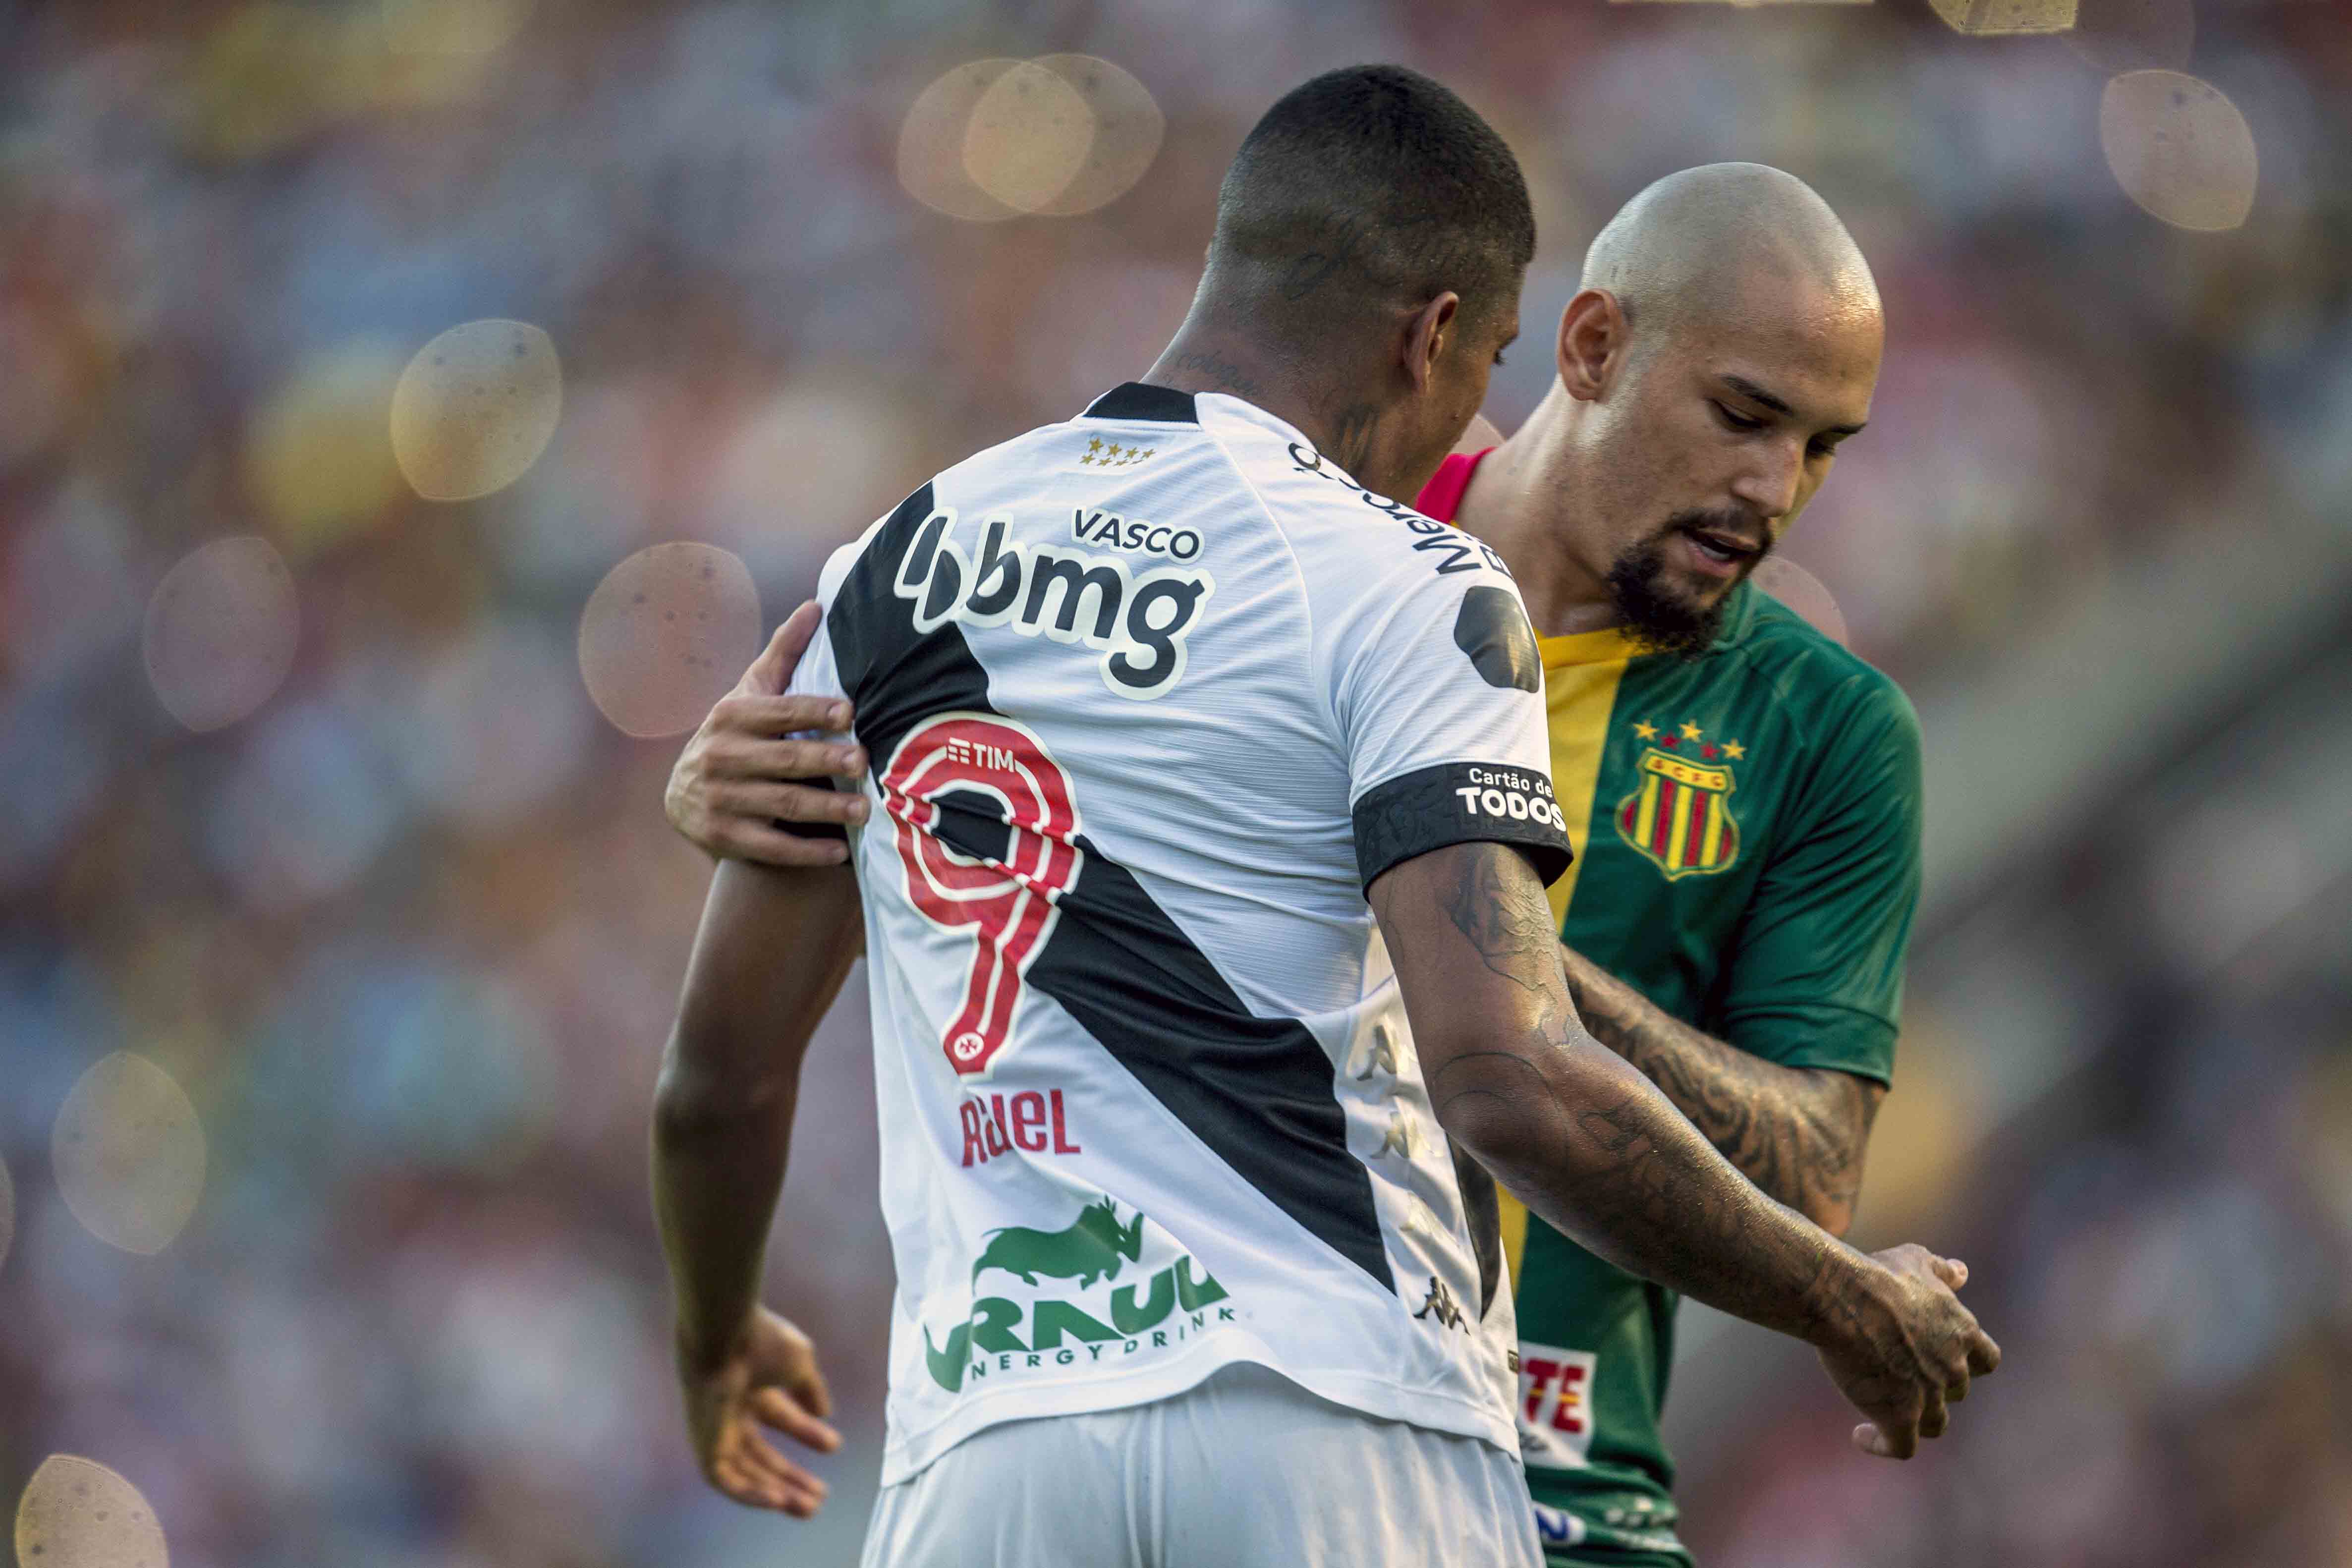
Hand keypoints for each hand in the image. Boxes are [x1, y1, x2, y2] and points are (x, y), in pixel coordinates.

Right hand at [666, 601, 871, 864]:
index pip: (781, 712)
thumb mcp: (751, 693)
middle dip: (826, 760)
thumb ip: (784, 654)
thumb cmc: (736, 736)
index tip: (849, 712)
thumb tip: (816, 604)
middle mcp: (722, 756)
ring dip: (826, 809)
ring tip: (865, 808)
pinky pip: (771, 847)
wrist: (683, 795)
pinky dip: (806, 851)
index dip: (815, 711)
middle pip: (785, 759)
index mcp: (733, 715)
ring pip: (782, 803)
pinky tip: (839, 850)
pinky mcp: (723, 837)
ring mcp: (721, 799)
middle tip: (865, 761)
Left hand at [677, 1306, 842, 1514]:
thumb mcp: (799, 1363)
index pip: (779, 1415)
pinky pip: (724, 1479)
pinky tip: (777, 1501)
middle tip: (820, 1497)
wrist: (724, 1336)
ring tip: (808, 1508)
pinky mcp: (704, 1445)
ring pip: (745, 1472)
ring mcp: (715, 1429)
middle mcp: (730, 1410)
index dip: (806, 1432)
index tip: (833, 1445)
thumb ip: (810, 1389)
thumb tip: (825, 1413)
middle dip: (790, 1476)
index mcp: (751, 1384)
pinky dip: (749, 1492)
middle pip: (760, 1454)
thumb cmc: (762, 1342)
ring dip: (775, 1491)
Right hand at [1813, 1244, 2000, 1460]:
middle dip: (1934, 1384)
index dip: (1968, 1362)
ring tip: (1885, 1408)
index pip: (1986, 1360)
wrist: (1845, 1297)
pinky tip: (1861, 1435)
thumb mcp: (1916, 1259)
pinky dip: (1883, 1444)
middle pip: (1956, 1390)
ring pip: (1935, 1423)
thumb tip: (1964, 1272)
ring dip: (1914, 1417)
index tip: (1943, 1357)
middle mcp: (1953, 1367)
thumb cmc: (1877, 1274)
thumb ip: (1943, 1270)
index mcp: (1962, 1332)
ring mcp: (1929, 1395)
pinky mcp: (1899, 1416)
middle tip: (1899, 1374)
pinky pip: (1901, 1447)